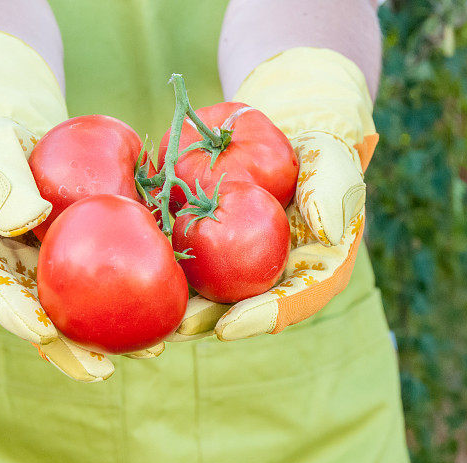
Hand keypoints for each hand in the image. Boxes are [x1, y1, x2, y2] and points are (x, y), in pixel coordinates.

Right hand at [0, 29, 161, 381]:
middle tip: (105, 368)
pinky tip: (171, 302)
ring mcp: (52, 270)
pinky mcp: (84, 256)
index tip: (48, 334)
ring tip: (152, 349)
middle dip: (75, 348)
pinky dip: (136, 290)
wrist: (13, 134)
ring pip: (84, 308)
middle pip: (47, 319)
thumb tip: (28, 221)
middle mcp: (17, 277)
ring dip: (114, 333)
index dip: (23, 320)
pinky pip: (110, 275)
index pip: (0, 297)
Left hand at [167, 48, 376, 340]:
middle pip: (241, 307)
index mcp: (311, 271)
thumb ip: (333, 194)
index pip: (290, 303)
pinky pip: (186, 256)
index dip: (259, 317)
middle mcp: (273, 275)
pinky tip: (132, 265)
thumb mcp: (335, 163)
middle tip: (177, 328)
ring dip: (177, 304)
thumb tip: (326, 233)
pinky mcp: (209, 241)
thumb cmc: (321, 149)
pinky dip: (161, 262)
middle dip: (206, 321)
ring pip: (208, 290)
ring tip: (147, 315)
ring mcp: (240, 263)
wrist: (290, 130)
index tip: (228, 326)